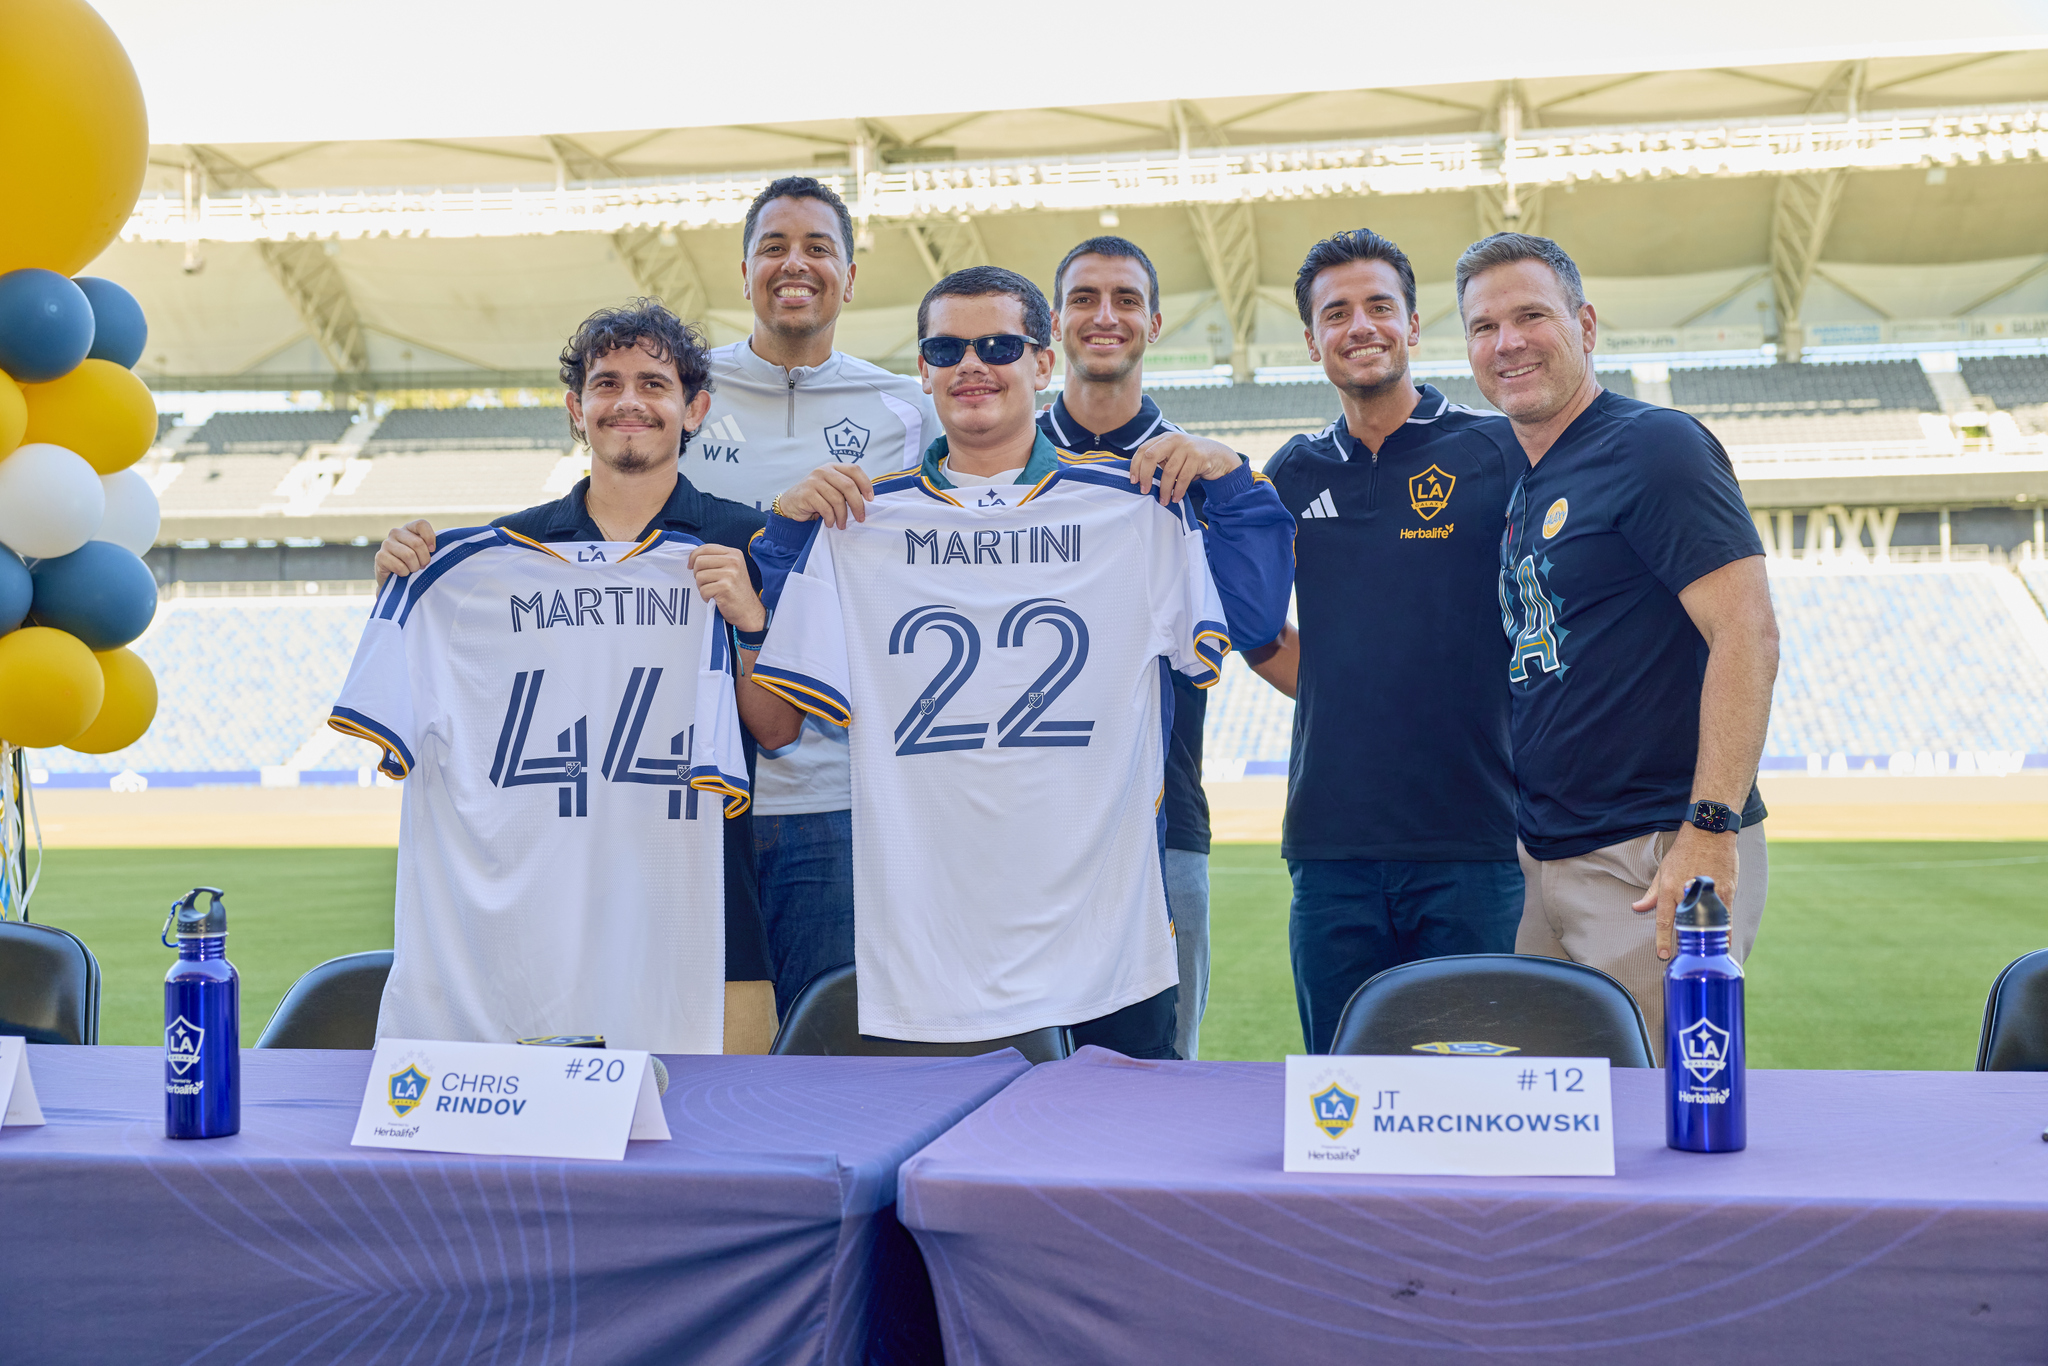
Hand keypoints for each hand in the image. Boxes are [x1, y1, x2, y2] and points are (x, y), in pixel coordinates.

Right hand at [372, 520, 436, 586]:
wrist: (395, 579)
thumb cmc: (414, 563)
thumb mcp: (424, 552)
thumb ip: (430, 546)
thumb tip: (434, 548)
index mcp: (409, 528)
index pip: (421, 524)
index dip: (430, 537)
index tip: (433, 550)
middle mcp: (396, 532)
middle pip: (417, 543)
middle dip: (424, 559)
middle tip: (423, 565)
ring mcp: (386, 543)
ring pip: (409, 555)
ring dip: (414, 567)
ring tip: (413, 569)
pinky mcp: (380, 556)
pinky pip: (399, 566)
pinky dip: (405, 573)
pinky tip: (402, 573)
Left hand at [689, 544, 766, 633]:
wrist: (749, 611)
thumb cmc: (736, 591)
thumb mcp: (731, 569)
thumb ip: (716, 560)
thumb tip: (692, 558)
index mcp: (734, 554)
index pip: (706, 548)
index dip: (694, 557)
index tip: (691, 566)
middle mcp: (734, 561)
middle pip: (699, 561)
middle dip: (697, 574)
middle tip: (707, 583)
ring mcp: (730, 574)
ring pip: (699, 576)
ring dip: (702, 586)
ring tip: (713, 591)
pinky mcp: (725, 587)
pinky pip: (703, 590)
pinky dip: (705, 596)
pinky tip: (715, 598)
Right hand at [776, 464, 873, 527]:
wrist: (791, 504)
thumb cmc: (815, 497)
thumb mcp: (831, 488)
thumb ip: (845, 489)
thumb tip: (867, 500)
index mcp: (833, 467)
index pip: (854, 470)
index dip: (865, 484)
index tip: (870, 499)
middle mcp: (824, 471)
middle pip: (848, 486)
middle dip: (857, 504)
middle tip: (860, 518)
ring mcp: (814, 481)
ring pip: (838, 500)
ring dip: (843, 516)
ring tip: (842, 524)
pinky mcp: (807, 493)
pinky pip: (826, 508)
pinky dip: (831, 519)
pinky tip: (830, 523)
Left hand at [1129, 433, 1241, 504]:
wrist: (1220, 457)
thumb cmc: (1192, 459)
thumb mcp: (1174, 456)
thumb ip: (1160, 461)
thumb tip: (1140, 479)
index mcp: (1164, 438)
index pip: (1143, 449)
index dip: (1135, 466)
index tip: (1133, 481)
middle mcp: (1174, 439)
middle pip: (1151, 456)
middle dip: (1145, 476)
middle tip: (1144, 491)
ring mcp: (1187, 447)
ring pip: (1168, 471)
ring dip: (1164, 489)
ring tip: (1163, 501)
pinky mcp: (1198, 457)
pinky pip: (1183, 478)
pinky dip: (1178, 490)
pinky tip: (1176, 498)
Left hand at [1632, 824, 1737, 959]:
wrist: (1709, 833)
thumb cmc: (1684, 851)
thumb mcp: (1663, 870)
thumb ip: (1652, 894)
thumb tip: (1637, 908)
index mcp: (1669, 888)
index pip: (1664, 920)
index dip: (1662, 940)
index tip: (1662, 955)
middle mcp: (1687, 893)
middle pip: (1686, 926)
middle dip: (1685, 943)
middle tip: (1685, 957)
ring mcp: (1709, 894)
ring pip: (1707, 924)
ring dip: (1706, 941)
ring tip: (1704, 954)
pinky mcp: (1726, 892)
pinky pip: (1725, 918)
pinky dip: (1724, 932)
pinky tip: (1722, 941)